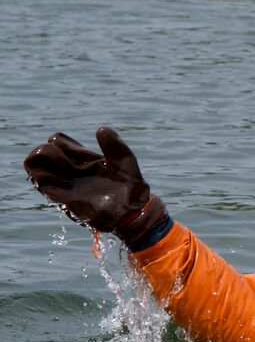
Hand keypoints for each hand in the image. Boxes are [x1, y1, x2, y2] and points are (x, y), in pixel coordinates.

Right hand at [24, 127, 166, 243]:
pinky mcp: (62, 198)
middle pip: (43, 151)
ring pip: (35, 164)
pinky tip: (66, 181)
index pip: (58, 141)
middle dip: (50, 151)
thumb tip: (101, 129)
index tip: (82, 153)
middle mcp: (70, 170)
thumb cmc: (130, 188)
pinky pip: (39, 182)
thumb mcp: (125, 163)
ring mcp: (64, 184)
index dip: (63, 142)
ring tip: (68, 170)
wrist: (132, 212)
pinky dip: (43, 176)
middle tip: (71, 162)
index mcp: (83, 159)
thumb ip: (115, 147)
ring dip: (46, 163)